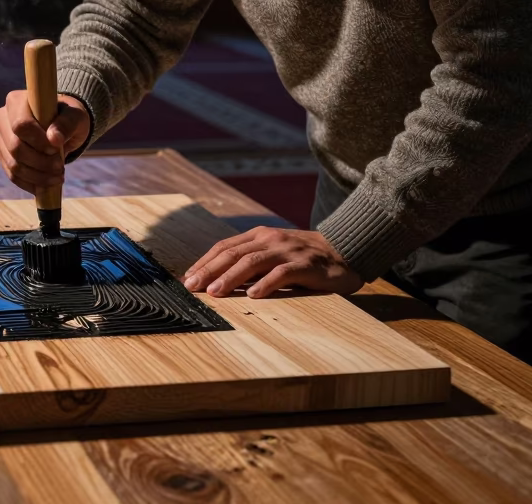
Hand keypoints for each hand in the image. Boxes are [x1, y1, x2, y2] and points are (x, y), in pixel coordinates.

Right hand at [0, 92, 89, 194]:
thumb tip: (54, 139)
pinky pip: (12, 174)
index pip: (21, 125)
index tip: (56, 148)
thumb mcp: (75, 116)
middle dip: (40, 162)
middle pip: (15, 147)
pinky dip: (30, 183)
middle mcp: (2, 117)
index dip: (38, 141)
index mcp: (16, 101)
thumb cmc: (67, 116)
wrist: (60, 125)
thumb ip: (66, 124)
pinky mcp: (3, 155)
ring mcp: (1, 138)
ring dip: (37, 176)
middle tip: (60, 168)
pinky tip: (46, 185)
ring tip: (58, 177)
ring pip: (13, 164)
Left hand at [183, 226, 363, 297]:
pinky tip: (253, 296)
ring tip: (215, 292)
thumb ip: (251, 264)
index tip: (188, 278)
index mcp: (259, 236)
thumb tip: (218, 282)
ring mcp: (287, 250)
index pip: (225, 247)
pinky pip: (281, 273)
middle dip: (209, 270)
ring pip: (252, 262)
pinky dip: (265, 284)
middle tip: (192, 287)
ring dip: (231, 277)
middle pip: (233, 253)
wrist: (343, 251)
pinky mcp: (305, 265)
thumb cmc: (303, 258)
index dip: (205, 262)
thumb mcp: (273, 255)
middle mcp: (270, 239)